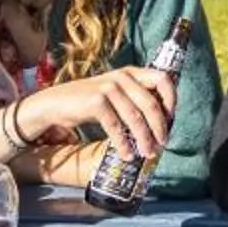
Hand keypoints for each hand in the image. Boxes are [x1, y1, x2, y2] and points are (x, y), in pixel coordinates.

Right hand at [22, 65, 177, 162]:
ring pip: (136, 118)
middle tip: (162, 144)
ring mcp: (108, 88)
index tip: (171, 120)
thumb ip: (136, 99)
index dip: (172, 99)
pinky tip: (126, 154)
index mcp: (131, 72)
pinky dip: (123, 143)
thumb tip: (162, 123)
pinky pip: (116, 127)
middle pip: (152, 103)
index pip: (163, 79)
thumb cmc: (90, 102)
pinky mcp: (96, 101)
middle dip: (160, 127)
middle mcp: (122, 77)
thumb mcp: (116, 93)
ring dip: (144, 139)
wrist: (55, 103)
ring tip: (147, 153)